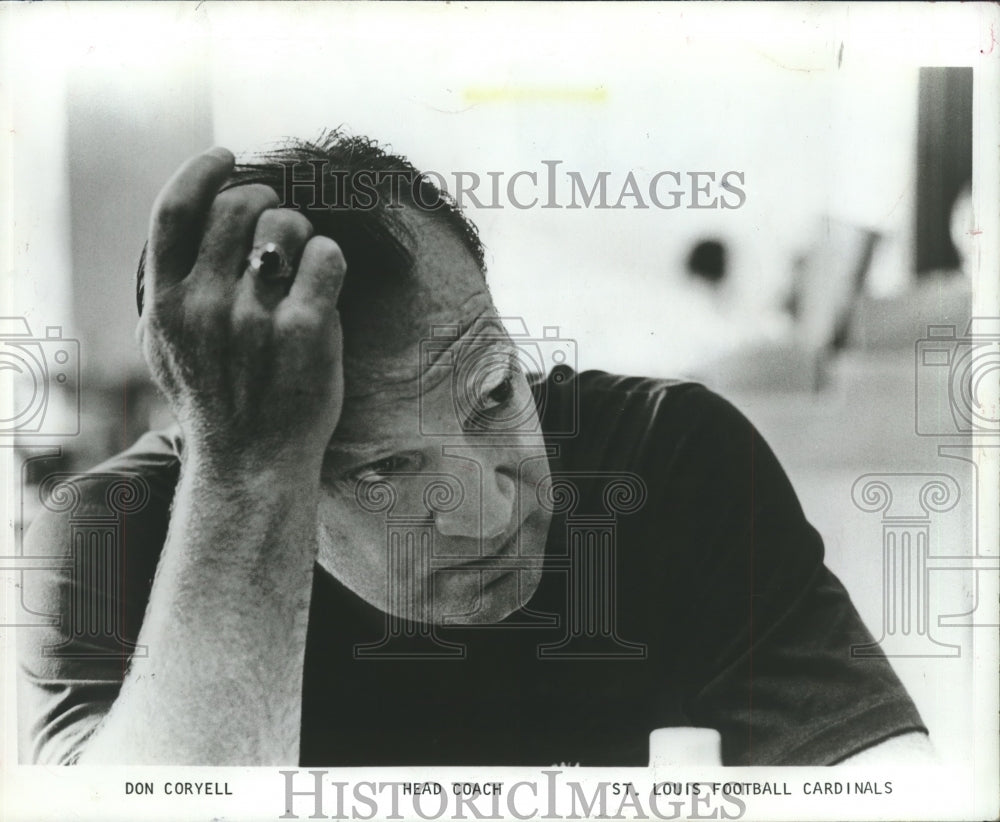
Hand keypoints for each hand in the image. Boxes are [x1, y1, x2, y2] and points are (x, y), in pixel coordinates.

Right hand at [137, 147, 345, 471]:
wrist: (252, 462)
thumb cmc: (214, 397)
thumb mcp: (165, 344)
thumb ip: (169, 284)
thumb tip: (193, 212)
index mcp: (165, 302)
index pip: (174, 209)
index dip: (202, 170)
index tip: (227, 157)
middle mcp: (205, 305)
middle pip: (240, 206)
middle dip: (267, 202)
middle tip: (278, 225)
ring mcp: (255, 319)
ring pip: (287, 226)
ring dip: (301, 231)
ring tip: (300, 259)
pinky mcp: (306, 331)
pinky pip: (327, 256)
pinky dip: (330, 256)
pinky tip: (324, 277)